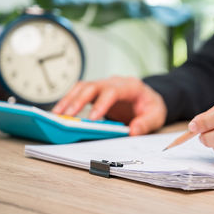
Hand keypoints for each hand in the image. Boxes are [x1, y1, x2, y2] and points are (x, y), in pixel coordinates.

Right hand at [52, 77, 166, 135]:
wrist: (150, 99)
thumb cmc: (151, 106)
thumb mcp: (156, 116)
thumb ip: (146, 123)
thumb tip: (133, 131)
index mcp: (131, 86)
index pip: (113, 91)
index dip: (101, 103)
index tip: (91, 118)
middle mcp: (115, 82)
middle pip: (93, 86)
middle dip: (78, 100)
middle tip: (67, 116)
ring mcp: (105, 85)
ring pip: (83, 87)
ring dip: (69, 100)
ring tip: (57, 115)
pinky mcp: (97, 92)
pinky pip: (80, 92)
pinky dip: (69, 101)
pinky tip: (60, 112)